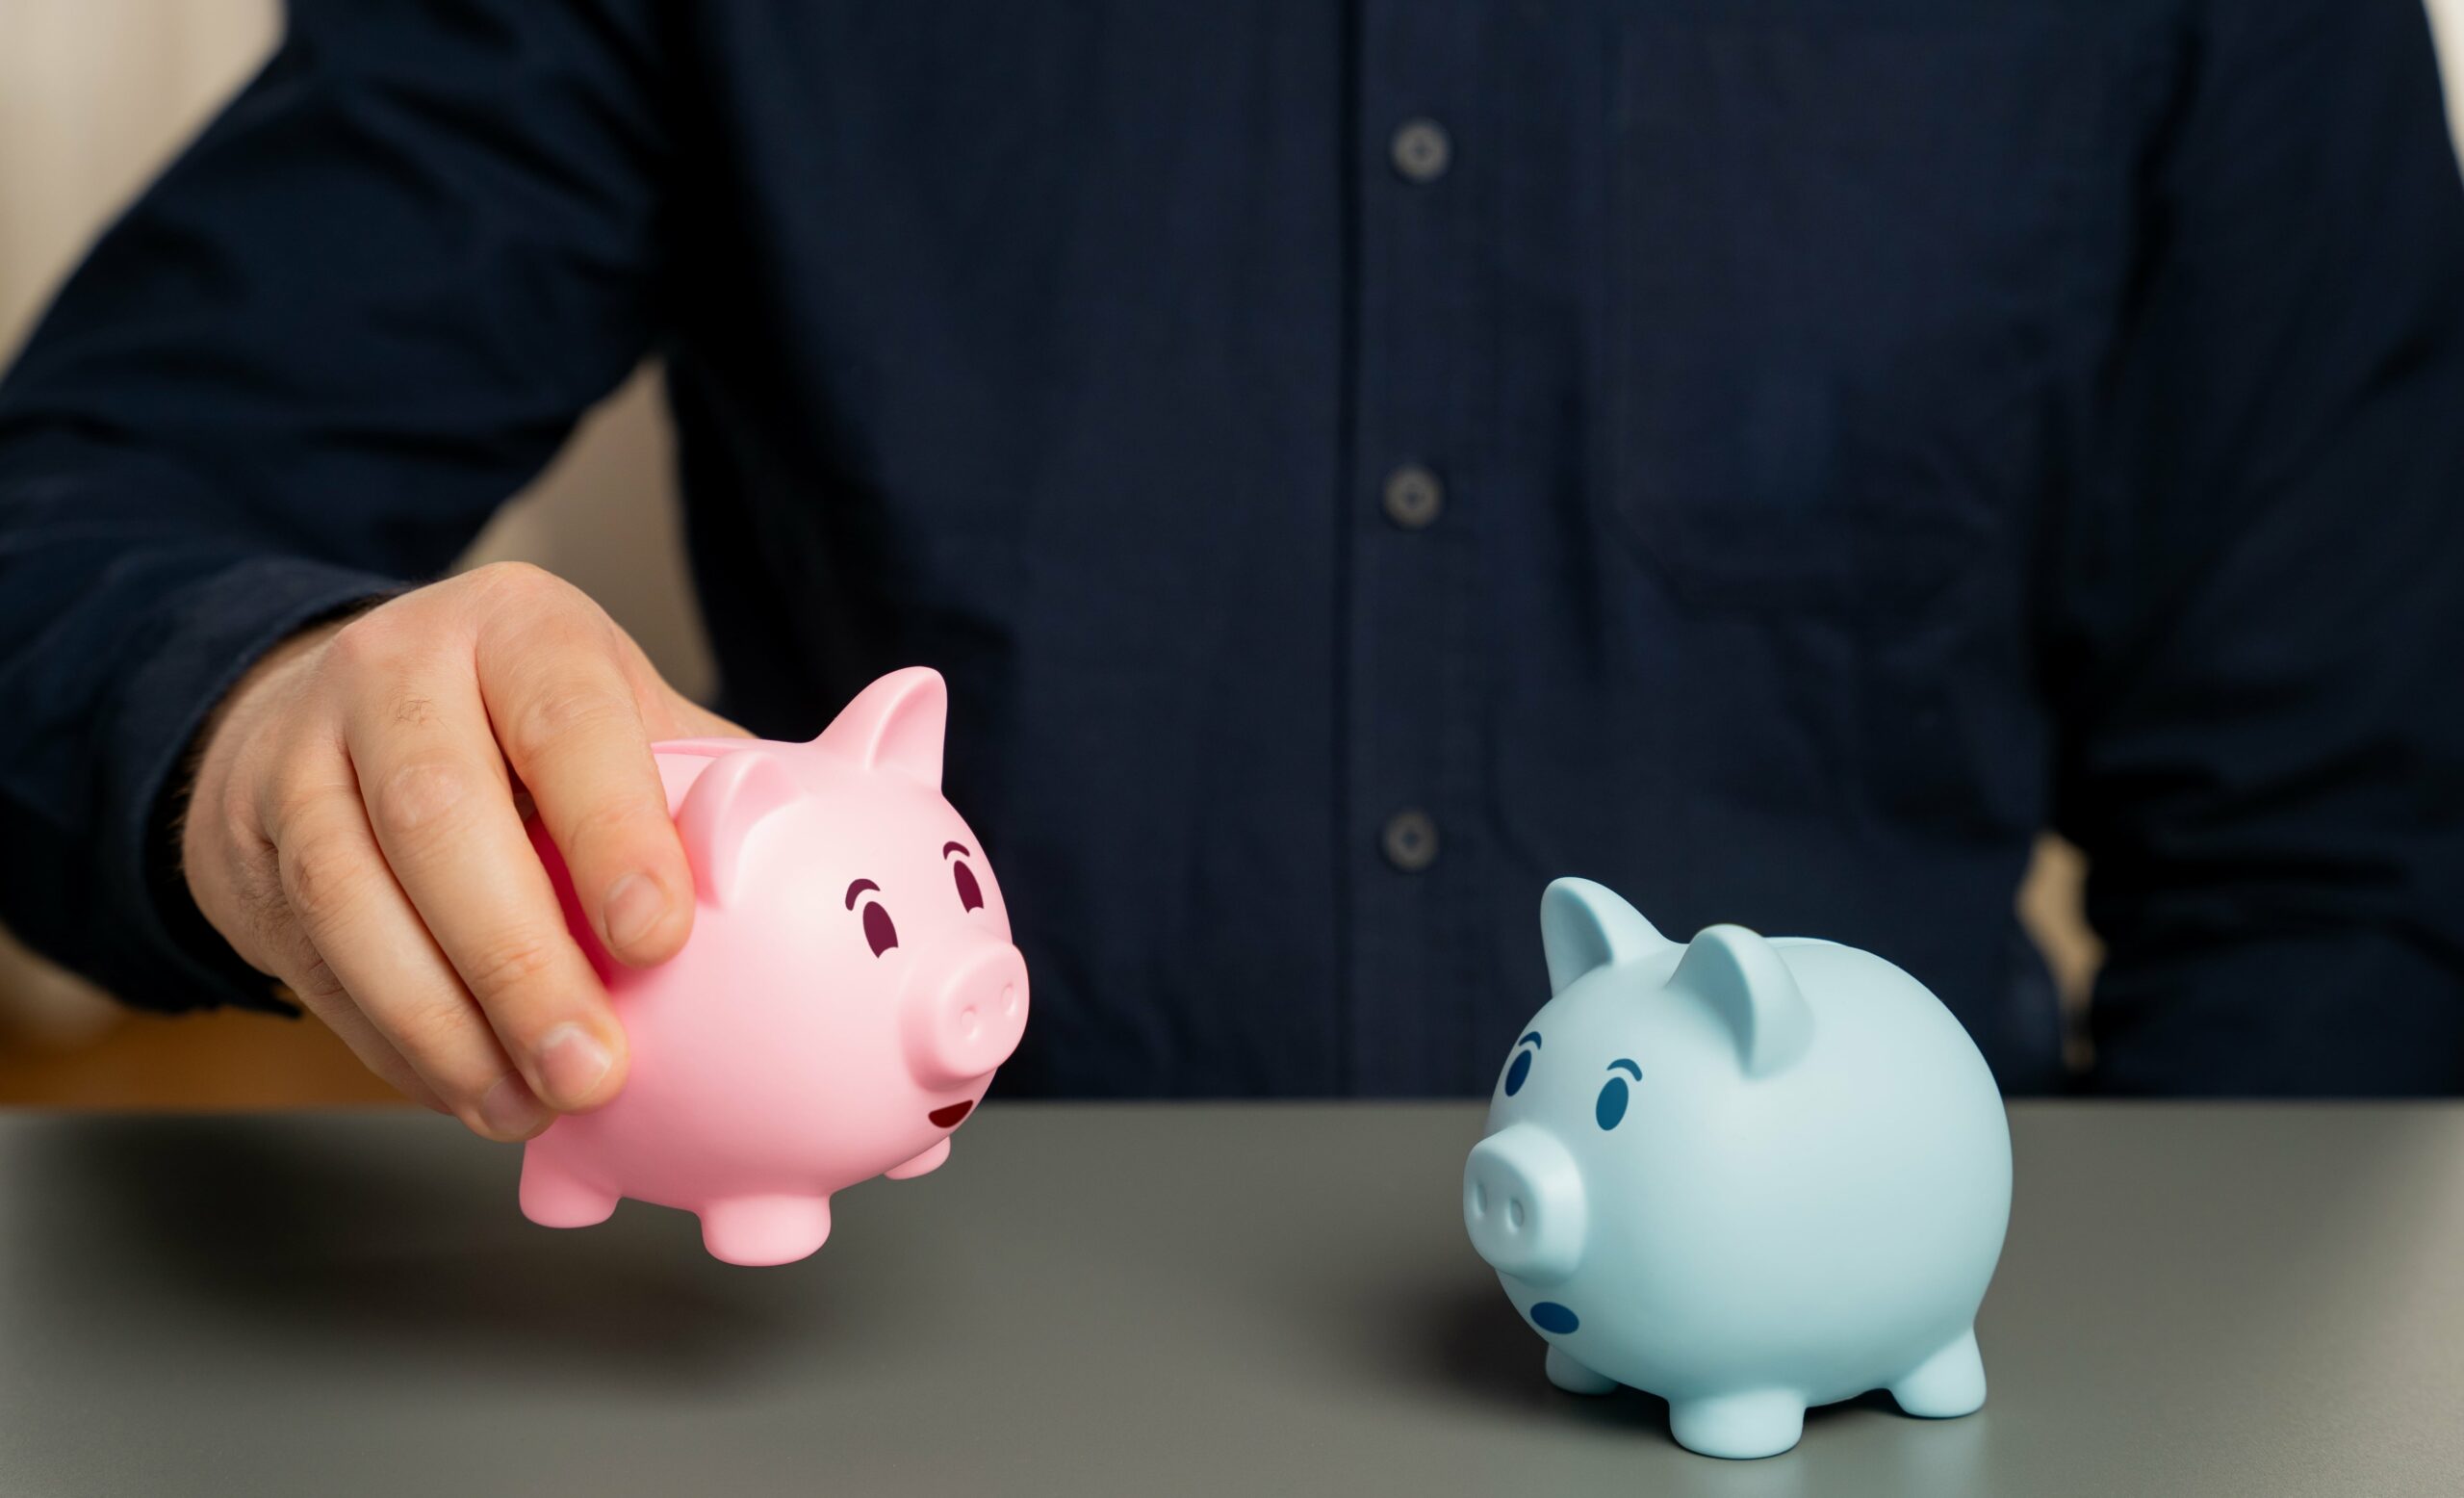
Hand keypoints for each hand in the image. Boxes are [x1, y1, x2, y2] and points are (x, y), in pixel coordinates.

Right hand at [180, 562, 742, 1138]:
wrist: (338, 713)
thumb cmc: (527, 730)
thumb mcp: (620, 713)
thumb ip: (724, 775)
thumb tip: (884, 799)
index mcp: (519, 627)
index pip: (564, 715)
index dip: (611, 827)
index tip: (660, 937)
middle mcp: (396, 672)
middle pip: (438, 816)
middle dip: (520, 962)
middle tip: (596, 1070)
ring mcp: (302, 754)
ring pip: (352, 895)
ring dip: (444, 1025)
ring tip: (530, 1108)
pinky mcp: (249, 846)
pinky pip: (314, 958)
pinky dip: (393, 1043)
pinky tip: (467, 1095)